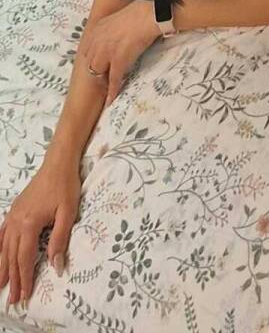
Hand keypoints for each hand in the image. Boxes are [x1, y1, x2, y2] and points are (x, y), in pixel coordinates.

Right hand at [0, 158, 80, 306]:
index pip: (25, 257)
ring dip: (2, 267)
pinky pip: (2, 233)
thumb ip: (60, 240)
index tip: (25, 295)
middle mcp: (16, 221)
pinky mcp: (14, 210)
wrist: (58, 163)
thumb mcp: (68, 213)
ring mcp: (12, 215)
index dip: (25, 277)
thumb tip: (56, 266)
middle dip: (12, 279)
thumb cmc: (65, 186)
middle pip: (12, 256)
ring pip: (4, 247)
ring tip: (0, 285)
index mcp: (29, 223)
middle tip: (13, 299)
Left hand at [81, 0, 158, 106]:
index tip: (97, 64)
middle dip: (95, 71)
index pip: (87, 50)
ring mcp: (107, 52)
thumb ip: (110, 27)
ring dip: (102, 80)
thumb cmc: (139, 12)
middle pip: (90, 62)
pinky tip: (110, 100)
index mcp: (97, 29)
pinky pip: (113, 79)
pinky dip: (112, 91)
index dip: (92, 59)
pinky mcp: (118, 61)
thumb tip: (114, 34)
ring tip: (106, 87)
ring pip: (98, 72)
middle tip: (102, 77)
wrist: (148, 15)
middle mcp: (97, 41)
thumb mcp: (117, 17)